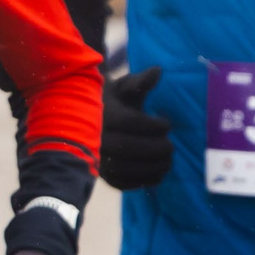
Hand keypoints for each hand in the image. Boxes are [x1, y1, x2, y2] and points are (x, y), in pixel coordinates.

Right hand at [100, 68, 173, 189]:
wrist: (83, 120)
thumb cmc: (109, 101)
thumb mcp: (121, 88)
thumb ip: (139, 82)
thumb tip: (158, 71)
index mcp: (100, 114)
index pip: (131, 122)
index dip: (154, 125)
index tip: (167, 124)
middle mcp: (94, 138)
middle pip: (129, 147)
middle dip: (156, 148)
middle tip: (171, 146)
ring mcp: (95, 159)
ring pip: (126, 168)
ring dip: (153, 167)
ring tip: (168, 161)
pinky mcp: (100, 175)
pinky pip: (122, 183)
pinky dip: (143, 181)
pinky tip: (157, 173)